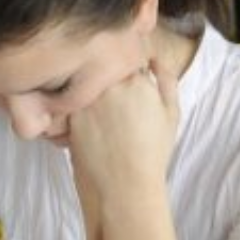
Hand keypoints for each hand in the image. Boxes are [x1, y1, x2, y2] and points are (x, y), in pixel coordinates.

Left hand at [68, 58, 178, 195]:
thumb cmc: (152, 153)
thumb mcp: (171, 114)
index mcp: (137, 79)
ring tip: (100, 112)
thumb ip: (166, 80)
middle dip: (104, 69)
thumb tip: (154, 57)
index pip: (126, 52)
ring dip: (87, 85)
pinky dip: (74, 103)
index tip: (125, 68)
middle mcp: (109, 84)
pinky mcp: (68, 115)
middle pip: (101, 62)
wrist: (125, 187)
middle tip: (111, 94)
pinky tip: (88, 124)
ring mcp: (86, 98)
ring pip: (83, 79)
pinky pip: (69, 98)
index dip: (125, 58)